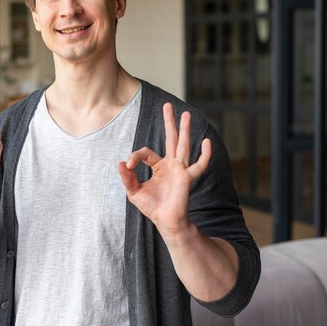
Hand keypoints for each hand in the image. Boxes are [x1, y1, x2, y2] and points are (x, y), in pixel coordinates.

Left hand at [118, 103, 210, 234]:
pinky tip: (206, 142)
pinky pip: (199, 165)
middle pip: (171, 139)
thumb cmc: (152, 207)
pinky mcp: (187, 178)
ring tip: (186, 114)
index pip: (146, 153)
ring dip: (184, 129)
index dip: (135, 157)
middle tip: (168, 105)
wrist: (165, 221)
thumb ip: (127, 177)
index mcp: (159, 167)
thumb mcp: (133, 191)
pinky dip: (204, 155)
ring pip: (183, 145)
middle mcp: (171, 165)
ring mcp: (180, 170)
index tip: (128, 166)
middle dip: (169, 122)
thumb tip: (120, 164)